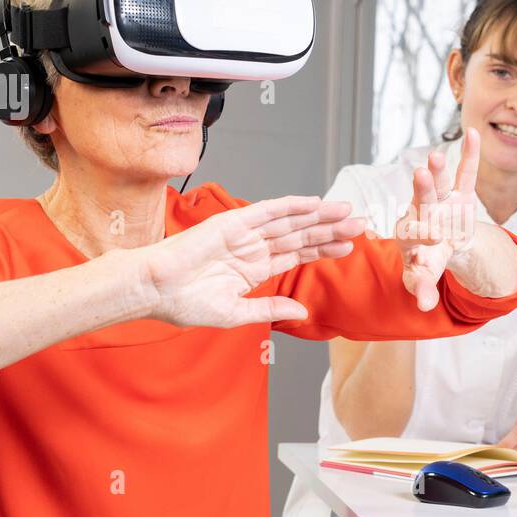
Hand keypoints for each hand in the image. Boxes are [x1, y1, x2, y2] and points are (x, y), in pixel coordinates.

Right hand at [139, 195, 363, 327]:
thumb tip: (302, 312)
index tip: (350, 246)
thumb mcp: (235, 313)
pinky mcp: (234, 223)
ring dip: (319, 216)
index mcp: (253, 269)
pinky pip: (268, 211)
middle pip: (300, 235)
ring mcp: (244, 233)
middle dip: (331, 229)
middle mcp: (253, 248)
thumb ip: (270, 310)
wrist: (154, 290)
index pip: (297, 254)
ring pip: (290, 221)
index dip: (323, 248)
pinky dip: (292, 206)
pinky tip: (314, 203)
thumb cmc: (183, 304)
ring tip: (347, 213)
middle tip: (361, 224)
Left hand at [395, 128, 481, 310]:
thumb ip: (423, 289)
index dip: (421, 232)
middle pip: (422, 200)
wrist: (441, 243)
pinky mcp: (461, 193)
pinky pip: (466, 172)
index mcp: (410, 234)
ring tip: (438, 156)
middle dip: (423, 189)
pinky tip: (474, 133)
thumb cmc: (426, 260)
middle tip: (420, 175)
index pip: (414, 232)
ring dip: (439, 169)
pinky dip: (471, 155)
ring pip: (440, 183)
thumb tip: (424, 307)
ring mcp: (442, 200)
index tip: (430, 234)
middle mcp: (423, 212)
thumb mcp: (423, 277)